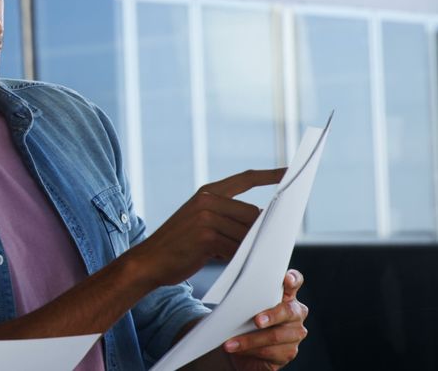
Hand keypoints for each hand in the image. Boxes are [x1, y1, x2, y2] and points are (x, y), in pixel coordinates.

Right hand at [129, 168, 284, 287]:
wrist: (148, 261)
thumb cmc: (178, 246)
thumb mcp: (200, 223)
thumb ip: (226, 219)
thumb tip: (261, 226)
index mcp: (207, 192)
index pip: (245, 179)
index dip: (269, 175)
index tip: (289, 172)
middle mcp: (207, 200)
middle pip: (252, 213)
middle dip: (259, 232)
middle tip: (265, 247)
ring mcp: (206, 216)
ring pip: (246, 232)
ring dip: (250, 249)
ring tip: (244, 259)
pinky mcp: (206, 235)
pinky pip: (236, 248)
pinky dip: (239, 259)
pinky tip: (233, 265)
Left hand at [223, 270, 308, 370]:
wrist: (245, 350)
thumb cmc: (246, 321)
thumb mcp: (245, 307)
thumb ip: (247, 298)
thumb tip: (232, 298)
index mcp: (286, 295)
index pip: (295, 282)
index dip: (293, 279)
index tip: (286, 278)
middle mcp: (295, 312)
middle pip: (287, 311)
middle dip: (271, 316)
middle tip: (256, 321)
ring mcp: (295, 333)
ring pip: (275, 335)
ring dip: (250, 340)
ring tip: (231, 343)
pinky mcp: (289, 352)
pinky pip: (270, 352)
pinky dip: (251, 351)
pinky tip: (239, 350)